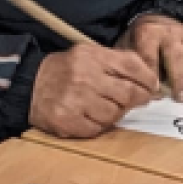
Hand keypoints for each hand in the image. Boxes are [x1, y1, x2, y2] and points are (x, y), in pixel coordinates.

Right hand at [30, 43, 157, 137]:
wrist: (30, 84)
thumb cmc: (66, 70)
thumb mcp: (89, 54)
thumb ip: (117, 62)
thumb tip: (150, 81)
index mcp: (91, 56)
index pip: (131, 66)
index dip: (148, 79)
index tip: (152, 87)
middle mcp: (84, 77)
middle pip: (128, 93)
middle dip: (137, 99)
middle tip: (137, 100)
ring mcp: (75, 100)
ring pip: (115, 114)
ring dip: (115, 113)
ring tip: (104, 106)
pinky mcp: (67, 120)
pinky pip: (97, 129)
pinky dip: (98, 125)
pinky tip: (90, 116)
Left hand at [116, 14, 182, 101]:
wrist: (156, 19)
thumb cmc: (142, 42)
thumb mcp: (130, 48)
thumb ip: (133, 66)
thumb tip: (139, 91)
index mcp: (148, 33)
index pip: (150, 54)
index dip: (153, 74)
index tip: (156, 93)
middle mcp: (170, 31)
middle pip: (176, 55)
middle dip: (180, 78)